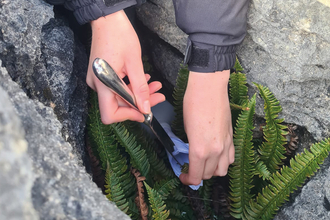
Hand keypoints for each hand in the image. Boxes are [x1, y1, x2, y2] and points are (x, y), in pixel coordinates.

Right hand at [86, 10, 164, 123]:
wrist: (107, 19)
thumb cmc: (119, 36)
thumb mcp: (135, 64)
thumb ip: (140, 89)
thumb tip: (145, 108)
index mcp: (103, 83)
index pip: (110, 114)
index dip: (128, 116)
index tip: (144, 112)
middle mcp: (96, 85)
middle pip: (118, 105)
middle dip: (139, 103)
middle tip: (158, 96)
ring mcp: (97, 80)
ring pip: (120, 96)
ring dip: (138, 93)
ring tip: (155, 85)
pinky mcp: (101, 75)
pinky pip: (116, 87)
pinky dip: (131, 86)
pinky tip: (144, 80)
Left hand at [179, 70, 234, 184]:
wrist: (209, 88)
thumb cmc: (193, 104)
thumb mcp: (186, 128)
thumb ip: (191, 146)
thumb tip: (192, 154)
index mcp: (200, 150)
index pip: (196, 177)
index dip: (188, 180)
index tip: (183, 177)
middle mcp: (215, 151)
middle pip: (209, 175)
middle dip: (198, 175)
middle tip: (190, 169)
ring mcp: (226, 145)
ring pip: (222, 170)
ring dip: (212, 171)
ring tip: (204, 164)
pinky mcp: (232, 137)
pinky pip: (230, 158)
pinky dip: (223, 161)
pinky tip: (216, 155)